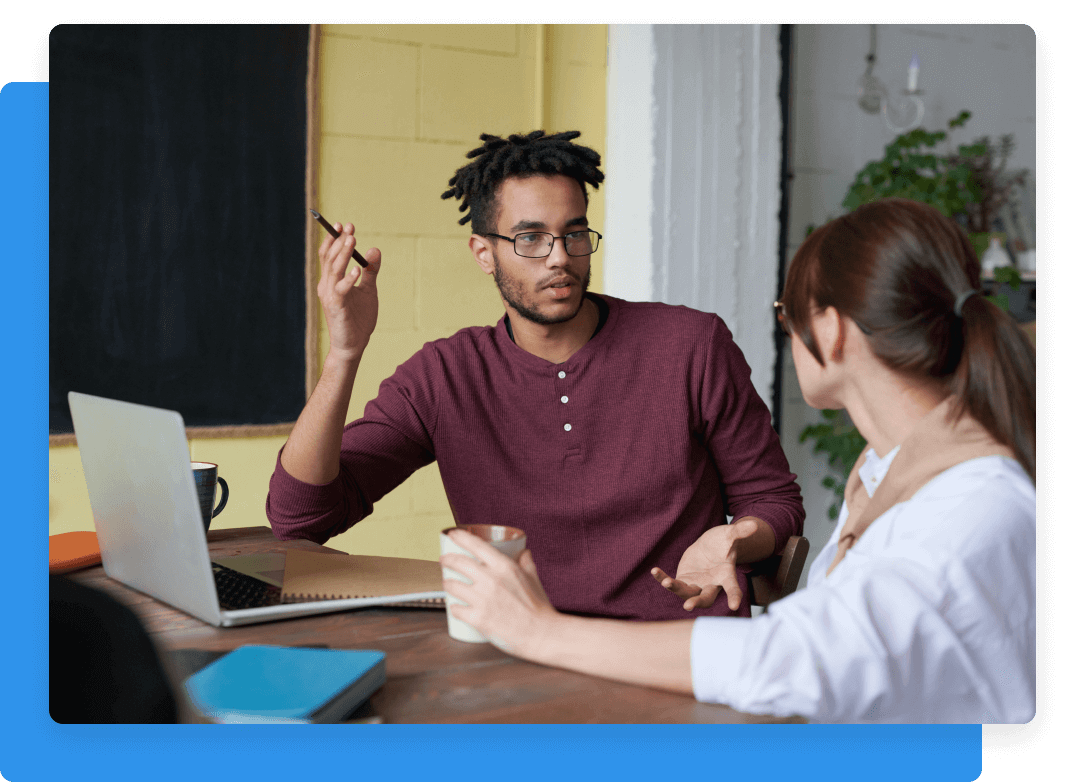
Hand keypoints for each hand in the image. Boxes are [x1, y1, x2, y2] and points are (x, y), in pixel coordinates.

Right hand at [317, 222, 380, 362]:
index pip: (329, 255)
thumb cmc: (358, 318)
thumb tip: (375, 250)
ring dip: (343, 254)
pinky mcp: (337, 307)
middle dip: (339, 241)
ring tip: (352, 240)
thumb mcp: (368, 290)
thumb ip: (371, 271)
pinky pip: (341, 290)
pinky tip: (358, 270)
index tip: (344, 225)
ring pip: (333, 270)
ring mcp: (330, 296)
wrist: (353, 345)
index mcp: (331, 281)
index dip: (334, 239)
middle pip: (330, 258)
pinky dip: (348, 279)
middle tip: (349, 227)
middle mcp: (327, 286)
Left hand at [439, 529, 558, 658]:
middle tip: (444, 560)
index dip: (461, 537)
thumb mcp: (533, 578)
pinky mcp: (477, 618)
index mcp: (504, 567)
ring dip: (447, 584)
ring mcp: (482, 599)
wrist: (541, 634)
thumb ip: (526, 563)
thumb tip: (523, 552)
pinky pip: (455, 609)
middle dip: (447, 559)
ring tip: (448, 584)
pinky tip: (456, 607)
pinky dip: (454, 607)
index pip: (476, 545)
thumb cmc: (538, 607)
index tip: (453, 534)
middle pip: (458, 562)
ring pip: (452, 585)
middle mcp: (491, 580)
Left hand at [650, 518, 759, 611]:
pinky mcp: (684, 580)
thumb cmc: (723, 542)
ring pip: (686, 592)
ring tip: (666, 582)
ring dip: (676, 589)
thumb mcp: (730, 535)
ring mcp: (696, 584)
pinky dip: (662, 578)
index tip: (734, 606)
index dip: (734, 596)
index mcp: (726, 575)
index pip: (732, 588)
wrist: (710, 547)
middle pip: (705, 597)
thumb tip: (753, 524)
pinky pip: (672, 583)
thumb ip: (740, 532)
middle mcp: (711, 584)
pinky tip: (654, 571)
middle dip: (697, 602)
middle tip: (688, 606)